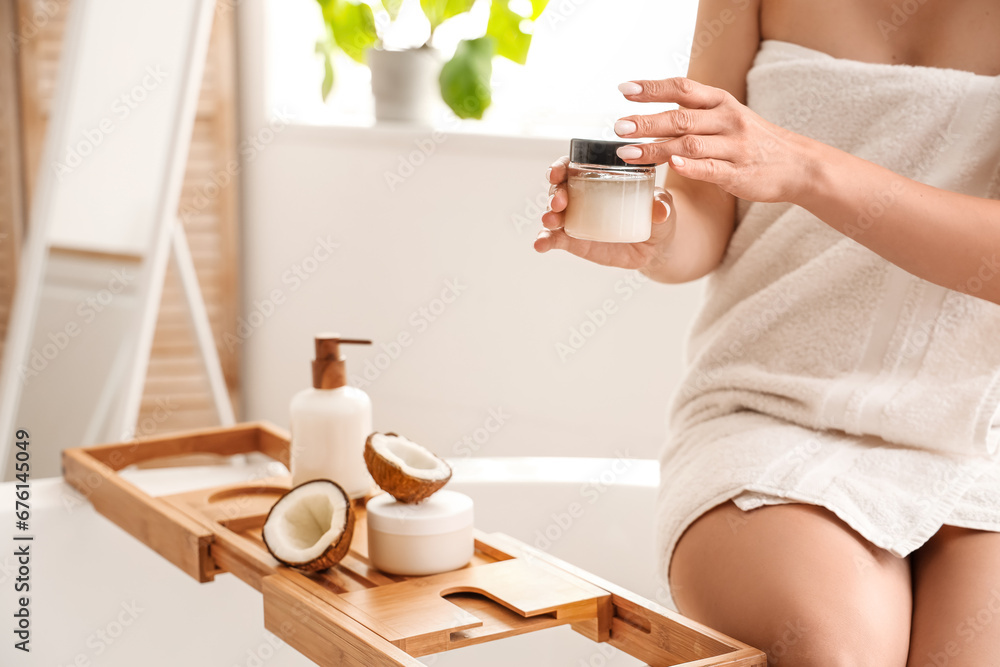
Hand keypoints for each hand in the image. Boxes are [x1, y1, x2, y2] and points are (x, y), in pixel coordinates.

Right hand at [534, 156, 674, 270]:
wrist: (656, 247)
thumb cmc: (657, 215)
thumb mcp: (664, 206)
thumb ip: (661, 205)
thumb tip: (660, 210)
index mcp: (599, 176)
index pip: (574, 165)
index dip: (561, 166)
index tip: (558, 171)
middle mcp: (582, 195)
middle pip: (559, 188)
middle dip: (554, 192)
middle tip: (560, 201)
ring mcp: (576, 218)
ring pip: (554, 213)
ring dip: (548, 215)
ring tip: (551, 221)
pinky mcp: (574, 241)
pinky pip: (555, 239)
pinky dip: (544, 240)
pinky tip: (540, 244)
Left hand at [614, 77, 813, 203]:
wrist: (797, 164)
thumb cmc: (751, 141)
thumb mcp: (725, 117)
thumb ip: (692, 114)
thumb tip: (647, 114)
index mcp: (720, 102)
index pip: (682, 88)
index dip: (653, 88)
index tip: (624, 89)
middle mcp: (727, 120)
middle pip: (681, 118)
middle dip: (646, 122)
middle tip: (618, 126)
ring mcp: (734, 147)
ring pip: (690, 145)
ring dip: (656, 148)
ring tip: (627, 153)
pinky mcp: (739, 174)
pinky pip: (711, 169)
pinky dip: (691, 167)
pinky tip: (671, 166)